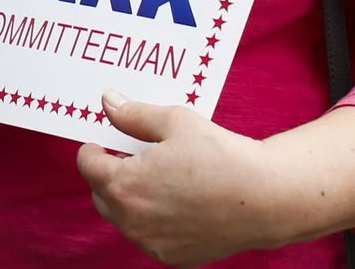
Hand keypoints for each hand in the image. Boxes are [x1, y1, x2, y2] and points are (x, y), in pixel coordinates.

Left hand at [77, 95, 287, 264]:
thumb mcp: (175, 121)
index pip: (88, 166)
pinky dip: (151, 220)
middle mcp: (132, 220)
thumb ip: (134, 114)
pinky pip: (148, 236)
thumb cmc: (221, 156)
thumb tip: (108, 101)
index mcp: (125, 184)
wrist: (266, 199)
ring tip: (157, 179)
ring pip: (123, 219)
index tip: (102, 142)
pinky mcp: (172, 257)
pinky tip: (175, 202)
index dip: (93, 150)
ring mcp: (151, 243)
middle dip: (110, 176)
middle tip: (131, 158)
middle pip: (102, 195)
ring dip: (129, 199)